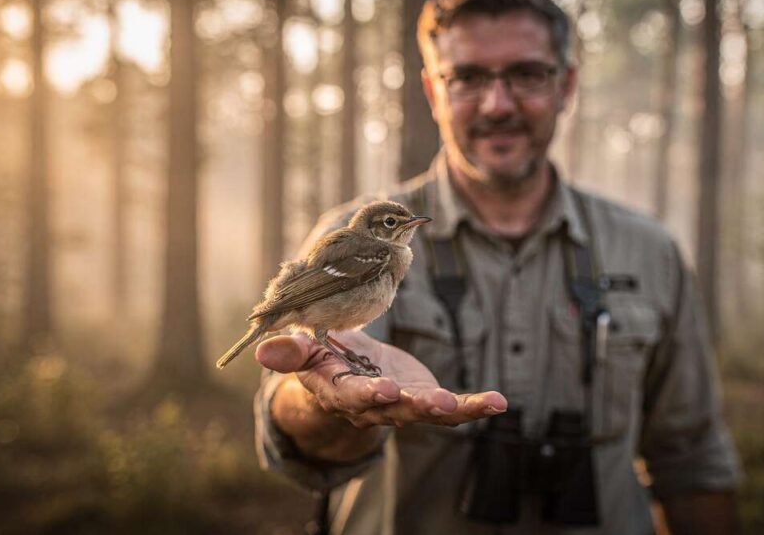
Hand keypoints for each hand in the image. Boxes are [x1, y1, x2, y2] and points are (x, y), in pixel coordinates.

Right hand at [258, 331, 507, 428]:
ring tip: (486, 404)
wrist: (346, 372)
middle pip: (396, 409)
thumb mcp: (304, 352)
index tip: (384, 389)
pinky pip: (454, 409)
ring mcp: (403, 406)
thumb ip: (290, 351)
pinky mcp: (425, 401)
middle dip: (417, 405)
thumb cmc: (322, 357)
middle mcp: (373, 405)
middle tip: (438, 403)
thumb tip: (263, 350)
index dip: (368, 394)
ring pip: (429, 412)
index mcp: (341, 391)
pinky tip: (500, 402)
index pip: (353, 395)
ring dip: (455, 409)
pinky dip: (476, 406)